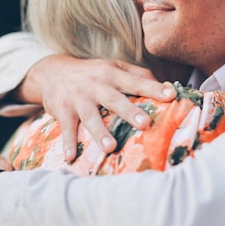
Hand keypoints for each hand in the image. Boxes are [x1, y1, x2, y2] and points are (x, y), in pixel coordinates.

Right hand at [22, 55, 176, 161]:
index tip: (171, 95)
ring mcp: (78, 98)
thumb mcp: (115, 67)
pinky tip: (71, 158)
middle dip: (129, 112)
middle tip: (145, 124)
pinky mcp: (63, 110)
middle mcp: (96, 85)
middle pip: (114, 99)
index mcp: (112, 74)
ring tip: (111, 148)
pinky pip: (66, 128)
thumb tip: (170, 88)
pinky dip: (68, 142)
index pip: (136, 81)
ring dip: (100, 132)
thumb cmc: (94, 74)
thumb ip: (140, 76)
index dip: (154, 88)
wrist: (53, 72)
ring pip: (90, 116)